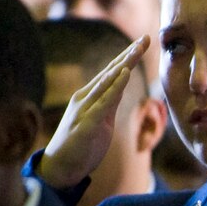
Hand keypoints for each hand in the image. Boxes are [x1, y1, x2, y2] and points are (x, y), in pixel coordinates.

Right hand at [38, 36, 149, 187]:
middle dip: (129, 54)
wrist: (61, 167)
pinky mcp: (86, 124)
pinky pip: (104, 102)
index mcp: (91, 97)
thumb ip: (110, 103)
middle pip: (111, 72)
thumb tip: (121, 88)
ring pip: (108, 82)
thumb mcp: (102, 121)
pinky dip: (115, 87)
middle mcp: (86, 98)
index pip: (113, 73)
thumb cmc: (81, 144)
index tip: (143, 42)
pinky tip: (124, 74)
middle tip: (145, 38)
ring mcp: (85, 110)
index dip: (128, 57)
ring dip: (123, 65)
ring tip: (137, 49)